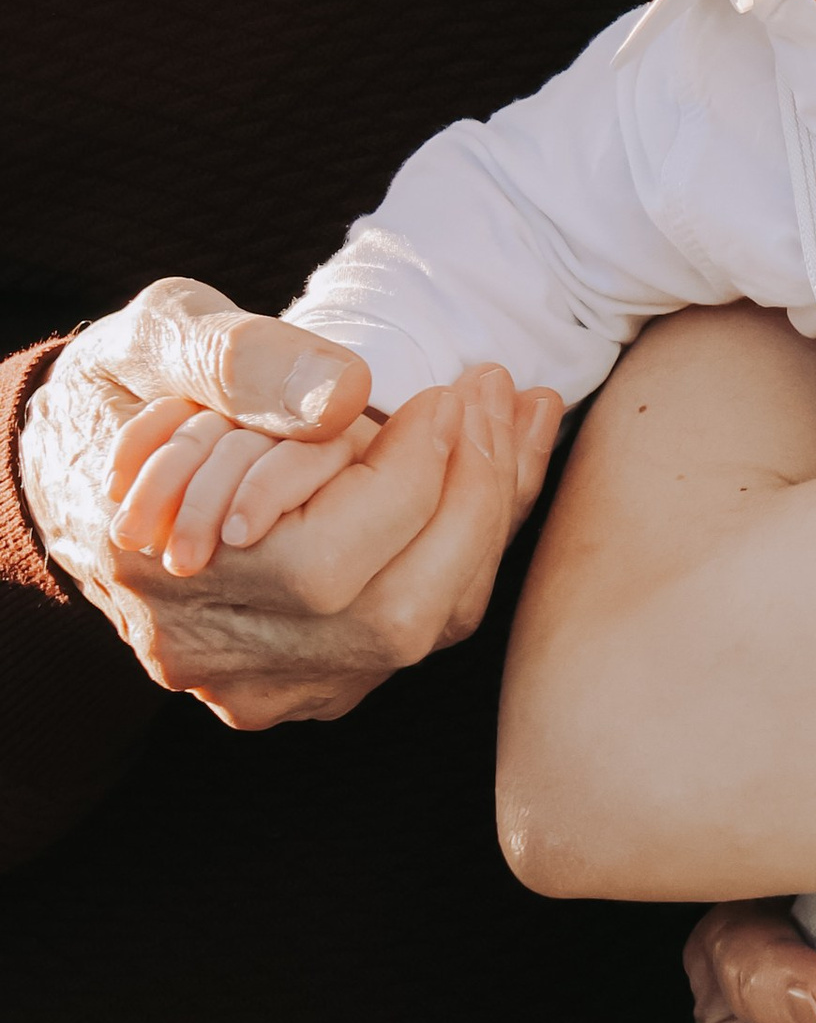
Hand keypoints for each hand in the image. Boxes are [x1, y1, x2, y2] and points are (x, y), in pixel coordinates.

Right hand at [22, 279, 558, 727]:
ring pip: (426, 627)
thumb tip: (347, 393)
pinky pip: (428, 619)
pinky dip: (474, 536)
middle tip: (494, 391)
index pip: (322, 568)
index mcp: (158, 581)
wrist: (90, 469)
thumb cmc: (125, 392)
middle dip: (471, 498)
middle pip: (394, 618)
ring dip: (488, 512)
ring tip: (517, 408)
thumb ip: (243, 361)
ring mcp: (271, 681)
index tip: (447, 389)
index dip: (409, 474)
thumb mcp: (156, 341)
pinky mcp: (316, 676)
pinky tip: (500, 452)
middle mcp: (216, 657)